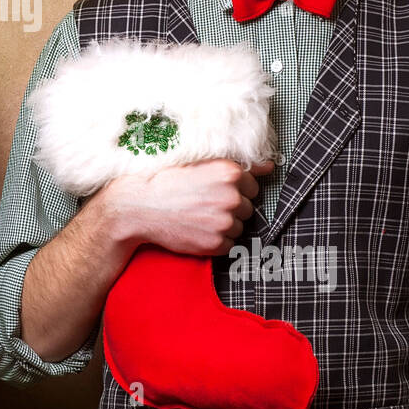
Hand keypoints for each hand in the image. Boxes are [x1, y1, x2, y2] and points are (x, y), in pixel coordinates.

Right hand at [96, 158, 275, 257]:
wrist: (138, 207)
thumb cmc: (165, 182)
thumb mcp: (199, 164)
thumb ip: (237, 166)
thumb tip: (270, 166)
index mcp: (229, 172)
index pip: (252, 186)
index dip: (235, 189)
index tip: (215, 191)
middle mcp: (232, 196)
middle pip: (248, 207)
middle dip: (231, 208)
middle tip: (204, 205)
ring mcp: (225, 221)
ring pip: (240, 227)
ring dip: (225, 225)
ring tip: (198, 217)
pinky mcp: (217, 243)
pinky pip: (229, 244)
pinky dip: (216, 240)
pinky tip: (197, 229)